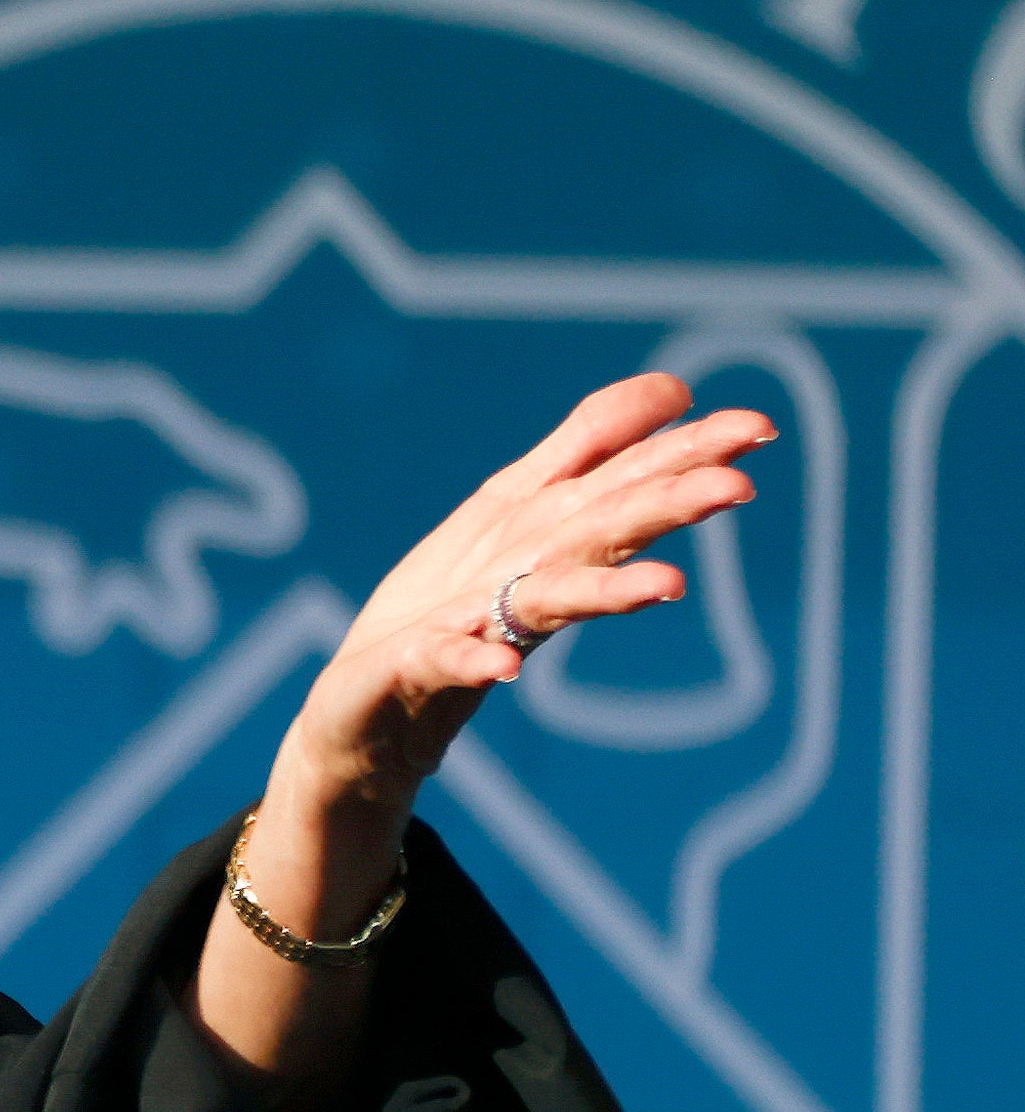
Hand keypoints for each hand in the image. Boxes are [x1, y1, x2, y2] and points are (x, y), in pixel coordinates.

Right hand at [196, 372, 772, 1107]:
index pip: (613, 480)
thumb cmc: (440, 620)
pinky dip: (466, 660)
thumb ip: (589, 454)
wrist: (353, 721)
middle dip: (657, 503)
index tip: (759, 432)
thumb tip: (677, 390)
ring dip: (597, 589)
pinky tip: (506, 669)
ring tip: (667, 590)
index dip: (680, 453)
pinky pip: (437, 663)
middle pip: (588, 527)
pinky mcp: (398, 670)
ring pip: (534, 595)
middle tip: (735, 485)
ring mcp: (450, 616)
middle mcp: (496, 563)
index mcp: (528, 528)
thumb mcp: (519, 530)